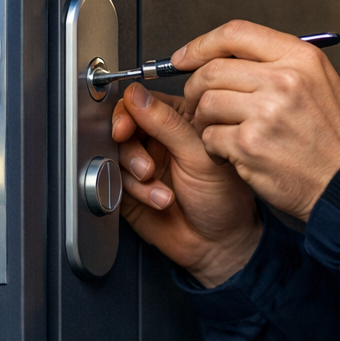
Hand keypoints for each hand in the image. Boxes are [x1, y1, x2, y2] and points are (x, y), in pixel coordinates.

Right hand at [111, 83, 260, 287]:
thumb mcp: (200, 154)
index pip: (142, 102)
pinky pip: (115, 181)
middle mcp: (157, 139)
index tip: (125, 126)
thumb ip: (167, 123)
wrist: (218, 244)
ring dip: (134, 172)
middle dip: (129, 146)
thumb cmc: (224, 199)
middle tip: (142, 164)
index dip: (128, 111)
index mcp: (178, 121)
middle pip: (123, 126)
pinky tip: (157, 199)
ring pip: (116, 154)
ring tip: (156, 184)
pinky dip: (134, 191)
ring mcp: (142, 164)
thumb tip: (137, 96)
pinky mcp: (130, 188)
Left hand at [177, 20, 339, 221]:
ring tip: (222, 133)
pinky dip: (213, 148)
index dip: (202, 45)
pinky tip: (232, 154)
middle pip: (212, 70)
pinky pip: (209, 137)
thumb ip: (274, 63)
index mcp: (300, 58)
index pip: (235, 33)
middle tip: (200, 105)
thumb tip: (220, 55)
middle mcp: (284, 80)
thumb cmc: (331, 138)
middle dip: (196, 88)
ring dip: (204, 121)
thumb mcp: (317, 83)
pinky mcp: (251, 145)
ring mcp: (266, 113)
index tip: (184, 58)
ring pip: (206, 104)